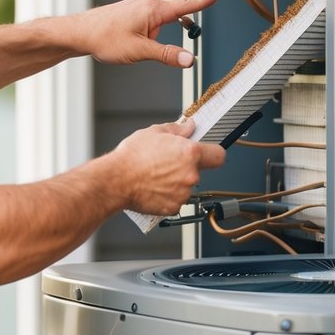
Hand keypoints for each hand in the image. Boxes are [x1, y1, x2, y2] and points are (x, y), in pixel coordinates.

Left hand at [74, 0, 222, 68]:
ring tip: (129, 46)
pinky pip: (147, 22)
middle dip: (166, 36)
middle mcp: (147, 3)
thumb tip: (189, 59)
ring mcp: (138, 6)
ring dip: (152, 38)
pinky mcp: (130, 11)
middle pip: (173, 17)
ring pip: (158, 23)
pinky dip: (145, 34)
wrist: (79, 33)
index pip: (187, 4)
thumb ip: (167, 55)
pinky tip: (127, 41)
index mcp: (154, 9)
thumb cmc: (105, 39)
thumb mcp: (140, 51)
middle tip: (145, 47)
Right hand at [110, 118, 225, 214]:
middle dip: (186, 167)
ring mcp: (183, 193)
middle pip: (199, 171)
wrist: (116, 180)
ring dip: (176, 183)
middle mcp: (191, 174)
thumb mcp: (154, 133)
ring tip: (156, 176)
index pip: (218, 155)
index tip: (208, 153)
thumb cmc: (132, 157)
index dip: (213, 153)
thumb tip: (189, 127)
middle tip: (167, 163)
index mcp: (190, 153)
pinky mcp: (173, 207)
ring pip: (186, 187)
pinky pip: (175, 201)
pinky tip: (153, 188)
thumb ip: (177, 129)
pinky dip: (167, 196)